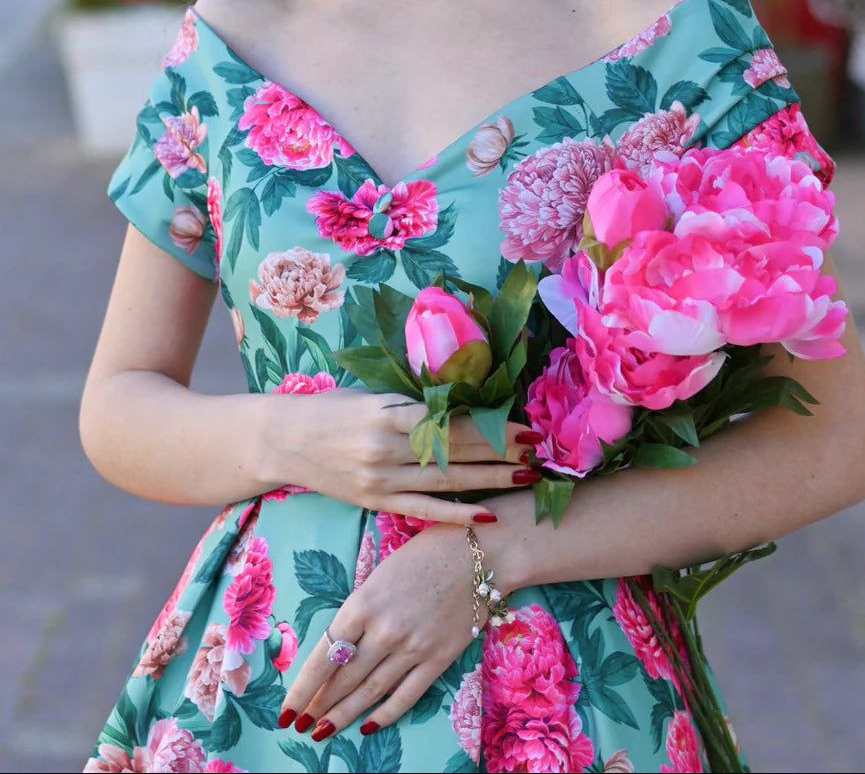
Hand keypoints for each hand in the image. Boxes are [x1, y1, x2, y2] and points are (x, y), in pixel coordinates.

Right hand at [262, 387, 540, 524]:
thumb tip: (461, 402)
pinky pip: (423, 509)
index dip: (492, 424)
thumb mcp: (370, 395)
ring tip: (527, 476)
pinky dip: (457, 513)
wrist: (282, 440)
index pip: (451, 420)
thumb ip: (411, 403)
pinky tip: (488, 513)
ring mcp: (380, 478)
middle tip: (539, 449)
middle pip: (455, 450)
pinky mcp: (375, 501)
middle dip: (501, 450)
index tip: (525, 424)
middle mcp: (385, 447)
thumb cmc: (329, 408)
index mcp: (386, 412)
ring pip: (446, 480)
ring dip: (491, 479)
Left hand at [278, 521, 479, 738]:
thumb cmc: (425, 553)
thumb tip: (339, 644)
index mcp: (364, 603)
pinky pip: (406, 695)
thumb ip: (360, 610)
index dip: (303, 687)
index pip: (324, 656)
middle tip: (300, 724)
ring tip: (323, 731)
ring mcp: (413, 648)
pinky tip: (368, 726)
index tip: (287, 709)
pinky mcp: (438, 659)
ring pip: (371, 692)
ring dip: (343, 715)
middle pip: (344, 678)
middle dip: (318, 705)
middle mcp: (385, 631)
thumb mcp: (380, 573)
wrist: (480, 554)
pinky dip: (385, 714)